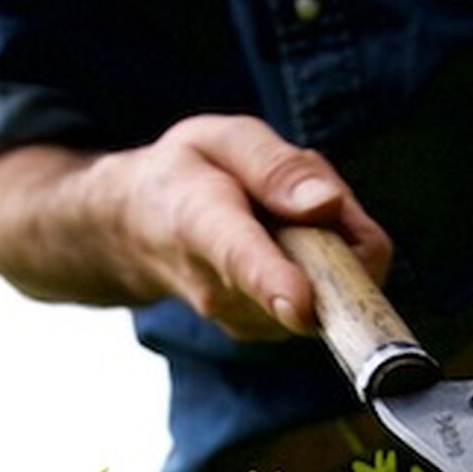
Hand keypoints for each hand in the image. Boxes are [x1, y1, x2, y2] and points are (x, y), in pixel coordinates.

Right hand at [0, 115, 392, 340]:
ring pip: (335, 280)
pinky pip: (331, 294)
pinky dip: (323, 261)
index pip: (240, 257)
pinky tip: (281, 241)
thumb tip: (328, 203)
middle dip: (337, 223)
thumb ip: (274, 164)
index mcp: (202, 225)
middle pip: (315, 273)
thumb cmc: (184, 176)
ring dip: (329, 239)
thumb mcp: (219, 139)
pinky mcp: (267, 332)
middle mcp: (221, 288)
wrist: (135, 235)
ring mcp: (245, 319)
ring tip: (278, 213)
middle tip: (297, 186)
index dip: (274, 281)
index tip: (299, 303)